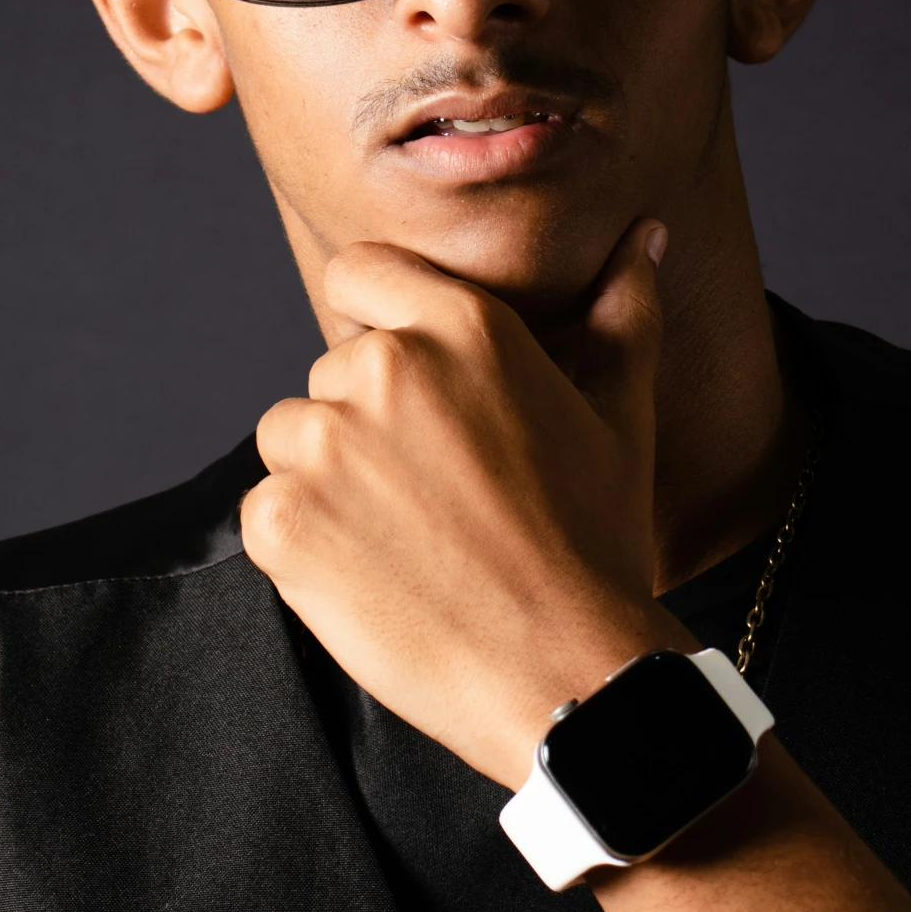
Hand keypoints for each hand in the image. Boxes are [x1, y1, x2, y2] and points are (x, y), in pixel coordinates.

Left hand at [241, 220, 688, 785]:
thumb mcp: (620, 416)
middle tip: (435, 499)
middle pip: (330, 373)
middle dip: (367, 428)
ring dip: (329, 483)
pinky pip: (267, 513)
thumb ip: (622, 312)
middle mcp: (382, 367)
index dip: (374, 323)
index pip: (359, 273)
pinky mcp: (280, 521)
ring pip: (293, 442)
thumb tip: (642, 236)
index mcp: (460, 325)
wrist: (566, 676)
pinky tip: (376, 578)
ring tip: (408, 542)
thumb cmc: (597, 545)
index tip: (407, 389)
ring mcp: (323, 444)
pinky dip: (304, 547)